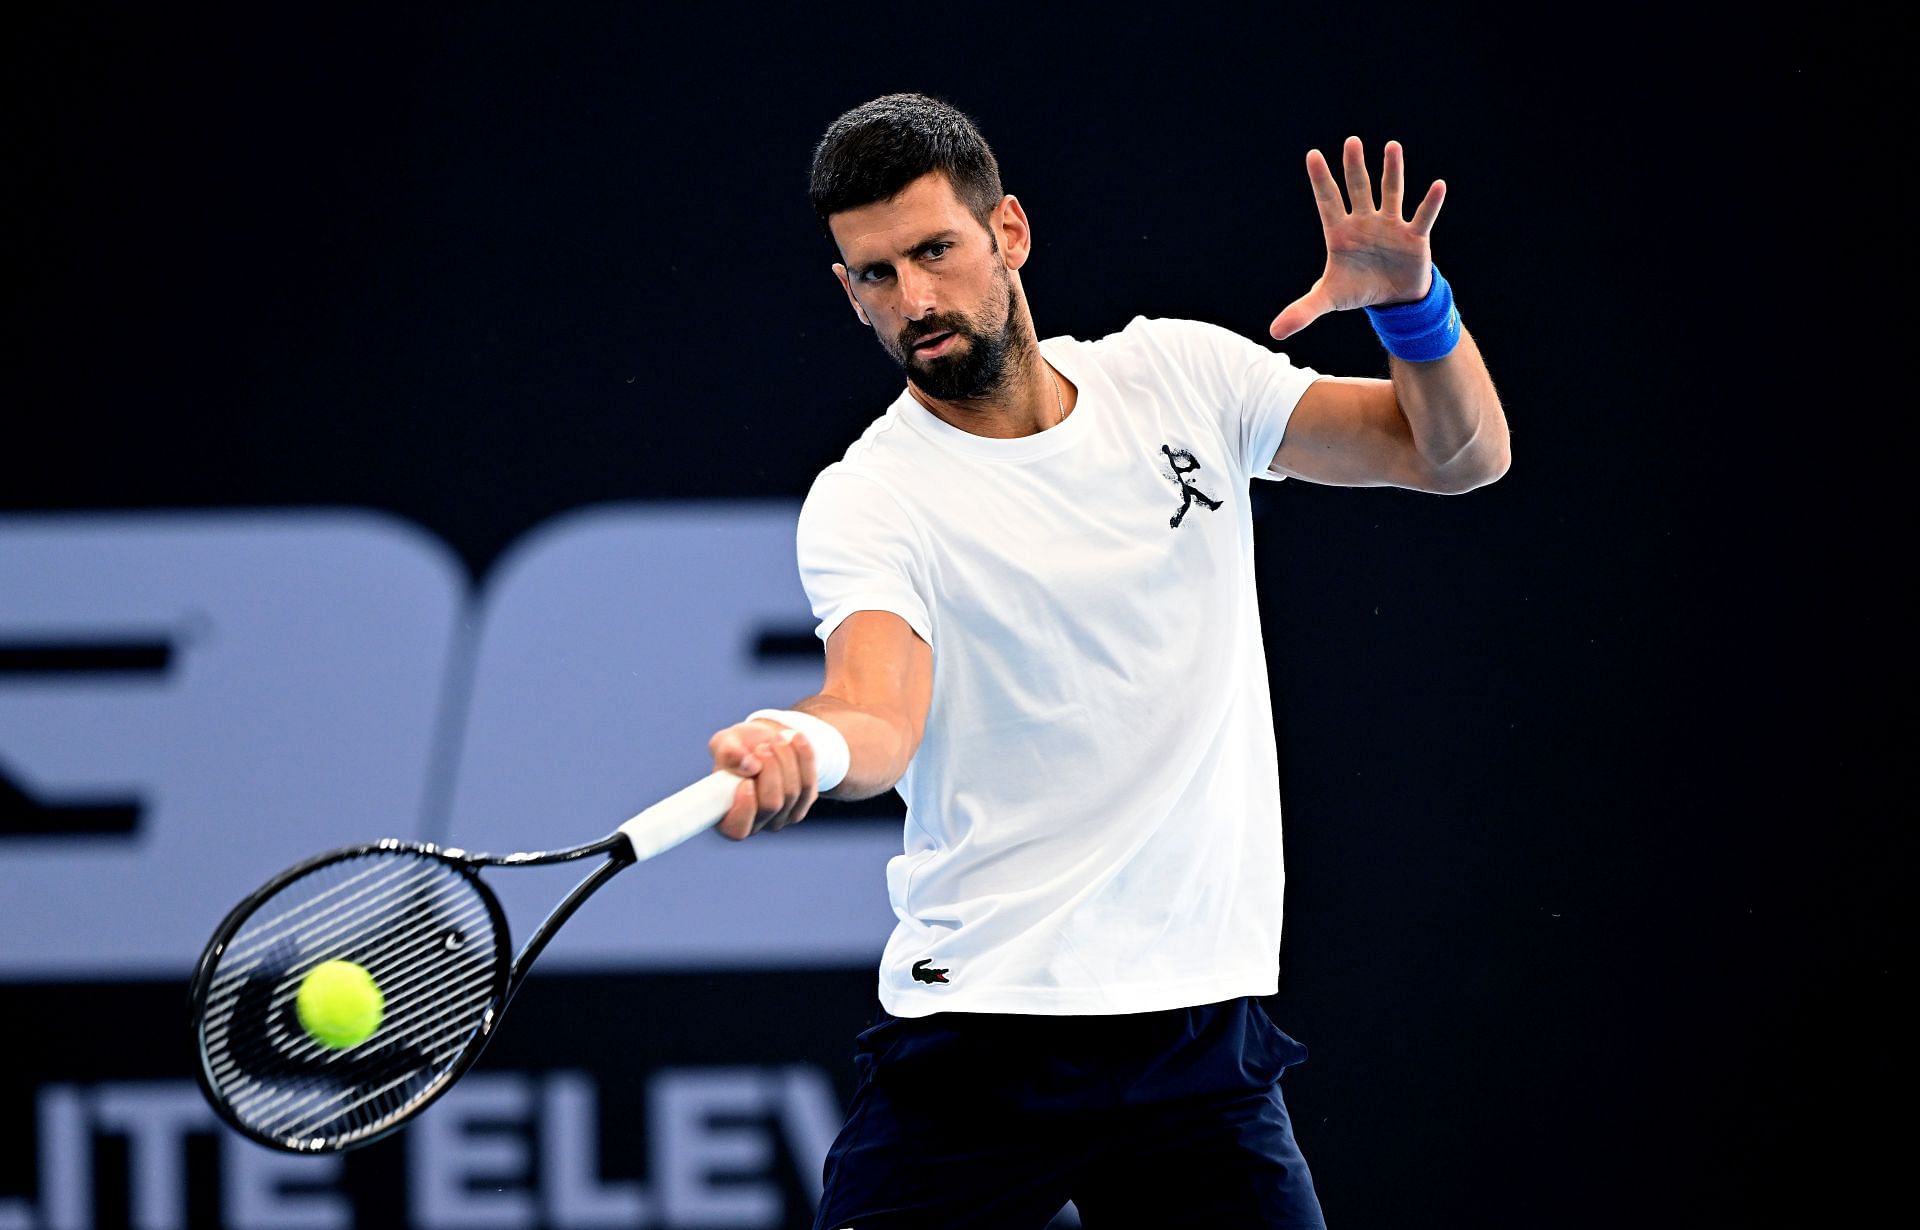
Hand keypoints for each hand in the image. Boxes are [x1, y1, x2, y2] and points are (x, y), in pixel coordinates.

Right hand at [708, 718, 817, 839]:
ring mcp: (782, 816)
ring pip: (792, 792)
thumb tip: (748, 765)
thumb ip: (728, 753)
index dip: (744, 809)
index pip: (737, 829)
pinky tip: (796, 739)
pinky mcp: (803, 803)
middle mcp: (755, 822)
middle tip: (763, 747)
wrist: (766, 741)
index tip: (746, 782)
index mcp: (727, 816)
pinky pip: (808, 783)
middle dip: (769, 770)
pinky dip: (804, 758)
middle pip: (771, 804)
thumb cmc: (739, 747)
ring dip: (786, 759)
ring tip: (776, 740)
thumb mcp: (725, 743)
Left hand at [1270, 136, 1444, 340]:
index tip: (1312, 155)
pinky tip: (1438, 185)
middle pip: (1358, 189)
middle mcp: (1365, 222)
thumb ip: (1303, 309)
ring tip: (1392, 146)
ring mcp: (1390, 226)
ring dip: (1392, 171)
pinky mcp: (1413, 237)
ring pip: (1391, 193)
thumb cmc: (1356, 290)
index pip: (1327, 200)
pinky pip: (1422, 216)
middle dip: (1354, 167)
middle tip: (1351, 142)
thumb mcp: (1329, 299)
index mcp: (1340, 232)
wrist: (1392, 300)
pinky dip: (1430, 203)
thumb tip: (1274, 332)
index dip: (1320, 179)